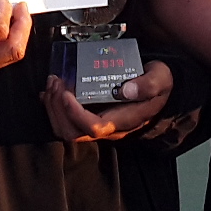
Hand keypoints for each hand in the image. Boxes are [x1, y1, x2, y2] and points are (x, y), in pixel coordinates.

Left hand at [41, 62, 174, 141]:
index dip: (75, 113)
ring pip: (65, 129)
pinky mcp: (90, 117)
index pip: (93, 127)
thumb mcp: (161, 79)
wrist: (161, 91)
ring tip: (52, 83)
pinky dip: (53, 107)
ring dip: (52, 107)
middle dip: (57, 108)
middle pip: (73, 132)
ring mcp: (97, 124)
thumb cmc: (159, 84)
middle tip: (55, 82)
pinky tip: (49, 91)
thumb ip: (148, 84)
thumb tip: (125, 90)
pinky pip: (65, 121)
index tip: (66, 91)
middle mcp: (107, 127)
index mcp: (124, 120)